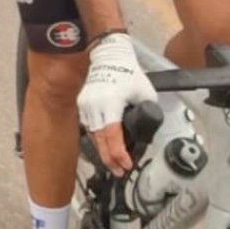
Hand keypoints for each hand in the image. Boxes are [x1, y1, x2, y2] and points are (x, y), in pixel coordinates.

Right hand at [77, 32, 156, 174]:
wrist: (108, 56)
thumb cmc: (129, 74)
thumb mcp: (145, 93)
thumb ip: (146, 112)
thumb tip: (145, 128)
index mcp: (110, 103)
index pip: (112, 134)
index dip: (118, 153)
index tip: (126, 165)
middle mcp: (94, 105)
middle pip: (100, 139)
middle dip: (110, 158)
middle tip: (120, 172)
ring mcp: (85, 104)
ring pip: (93, 134)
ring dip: (103, 150)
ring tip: (113, 163)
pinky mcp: (82, 103)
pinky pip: (89, 126)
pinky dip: (97, 138)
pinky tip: (104, 146)